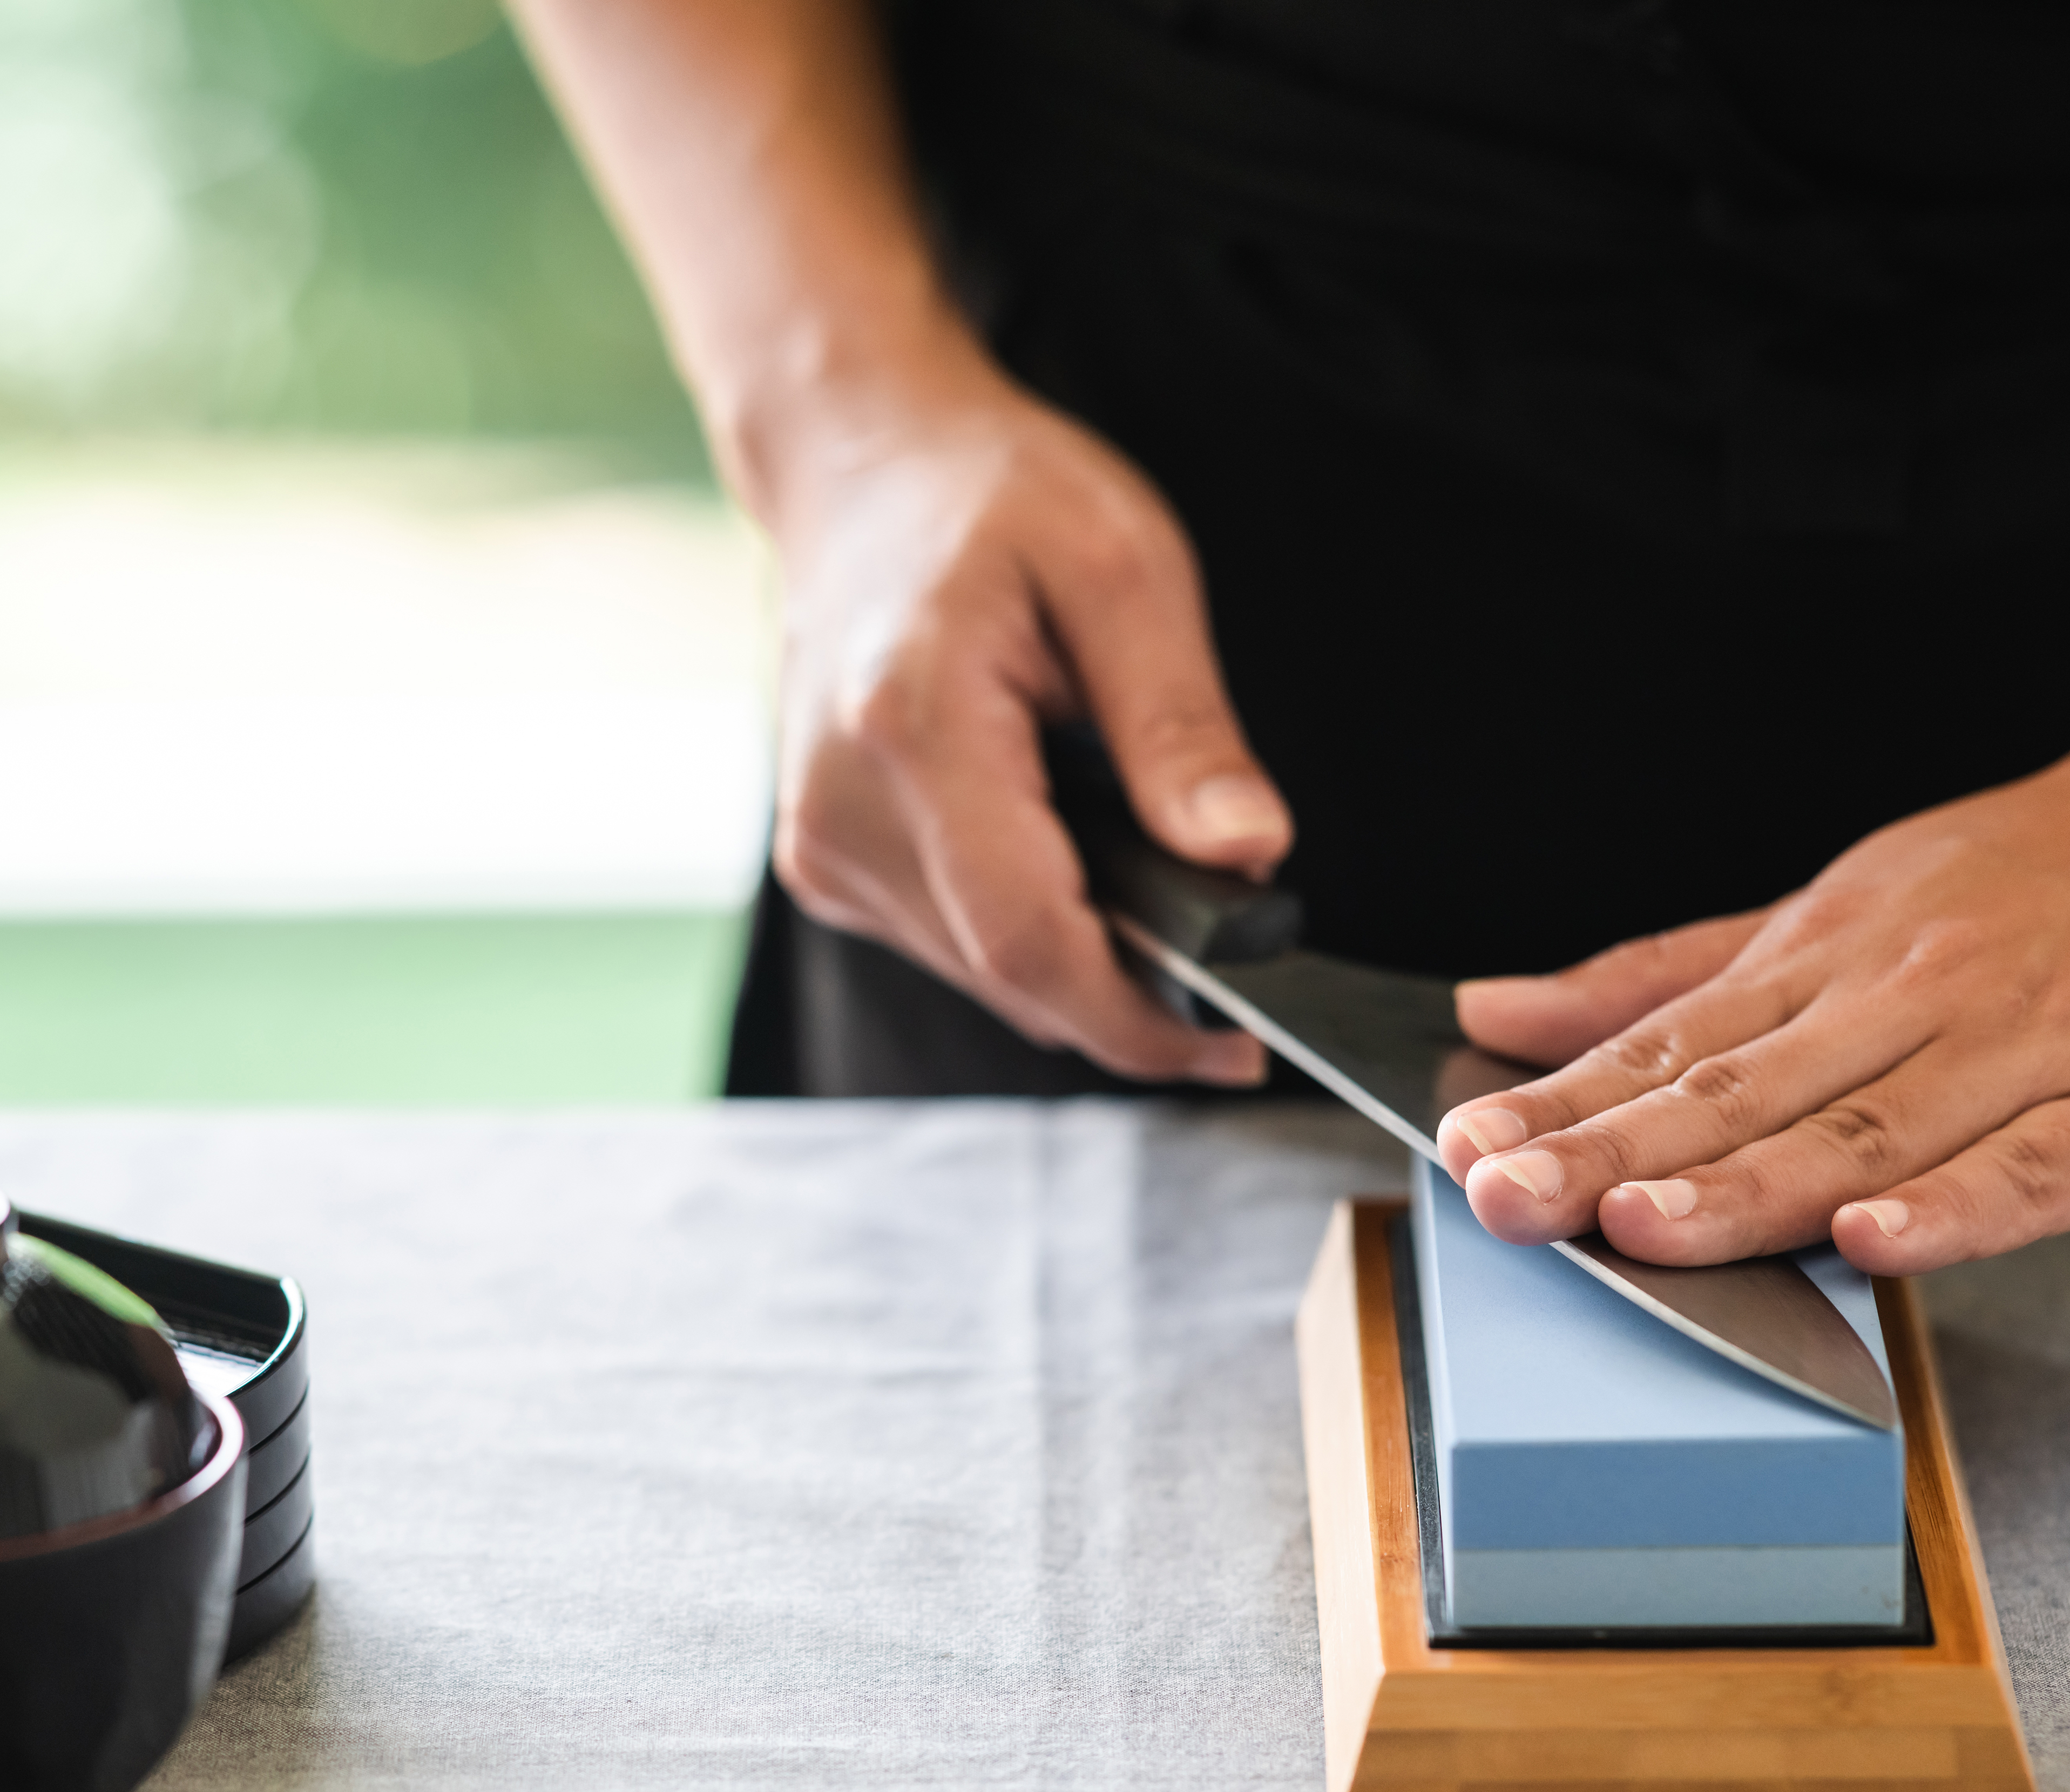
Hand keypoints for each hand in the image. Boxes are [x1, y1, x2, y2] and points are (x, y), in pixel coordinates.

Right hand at [756, 340, 1292, 1081]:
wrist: (862, 467)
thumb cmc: (995, 498)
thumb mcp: (1125, 573)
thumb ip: (1182, 728)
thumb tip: (1249, 857)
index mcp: (913, 730)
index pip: (1031, 940)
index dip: (1138, 1017)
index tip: (1231, 1046)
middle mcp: (843, 806)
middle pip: (1008, 974)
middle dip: (1128, 994)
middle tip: (1225, 964)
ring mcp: (821, 841)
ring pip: (979, 973)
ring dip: (1078, 959)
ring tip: (1142, 876)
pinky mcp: (823, 858)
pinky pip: (947, 941)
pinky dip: (1022, 925)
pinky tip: (1058, 849)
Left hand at [1429, 634, 2069, 1273]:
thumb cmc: (2038, 877)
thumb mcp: (1837, 905)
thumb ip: (1666, 975)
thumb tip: (1494, 1007)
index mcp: (1832, 955)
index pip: (1670, 1044)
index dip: (1562, 1103)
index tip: (1461, 1147)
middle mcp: (1912, 996)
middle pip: (1742, 1090)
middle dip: (1611, 1152)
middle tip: (1503, 1197)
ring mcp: (2027, 1050)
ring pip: (1866, 1130)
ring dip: (1746, 1186)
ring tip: (1636, 1229)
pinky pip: (2034, 1169)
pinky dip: (1955, 1208)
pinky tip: (1876, 1245)